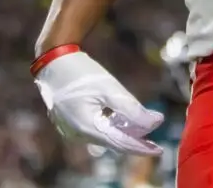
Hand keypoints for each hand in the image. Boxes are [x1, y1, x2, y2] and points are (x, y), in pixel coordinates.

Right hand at [33, 51, 163, 155]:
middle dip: (133, 140)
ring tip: (142, 129)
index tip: (158, 150)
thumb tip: (156, 122)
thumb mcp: (109, 89)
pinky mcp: (71, 121)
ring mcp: (72, 129)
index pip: (119, 144)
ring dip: (123, 132)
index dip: (140, 148)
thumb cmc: (81, 72)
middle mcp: (77, 134)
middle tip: (154, 142)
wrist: (54, 61)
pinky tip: (122, 119)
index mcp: (86, 128)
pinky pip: (95, 128)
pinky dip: (111, 125)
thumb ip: (132, 108)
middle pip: (112, 141)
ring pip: (104, 135)